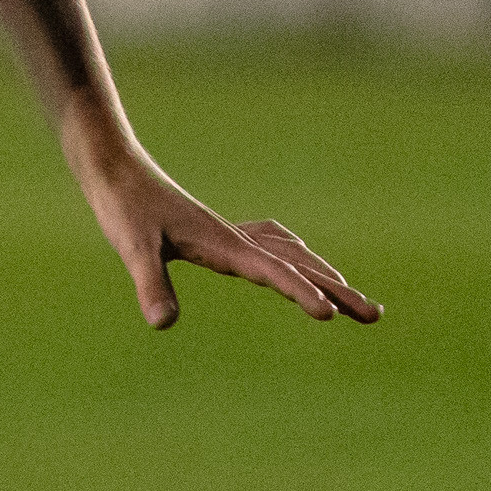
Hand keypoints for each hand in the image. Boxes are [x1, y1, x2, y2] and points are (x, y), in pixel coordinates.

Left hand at [78, 139, 379, 328]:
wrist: (114, 166)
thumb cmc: (123, 208)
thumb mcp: (131, 248)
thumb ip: (150, 284)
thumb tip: (163, 324)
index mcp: (223, 244)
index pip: (273, 272)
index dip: (301, 293)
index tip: (331, 314)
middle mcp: (234, 238)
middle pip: (298, 264)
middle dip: (337, 290)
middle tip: (376, 315)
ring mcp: (228, 233)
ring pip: (289, 254)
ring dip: (322, 274)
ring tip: (351, 296)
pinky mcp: (215, 231)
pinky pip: (268, 242)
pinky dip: (291, 254)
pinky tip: (292, 256)